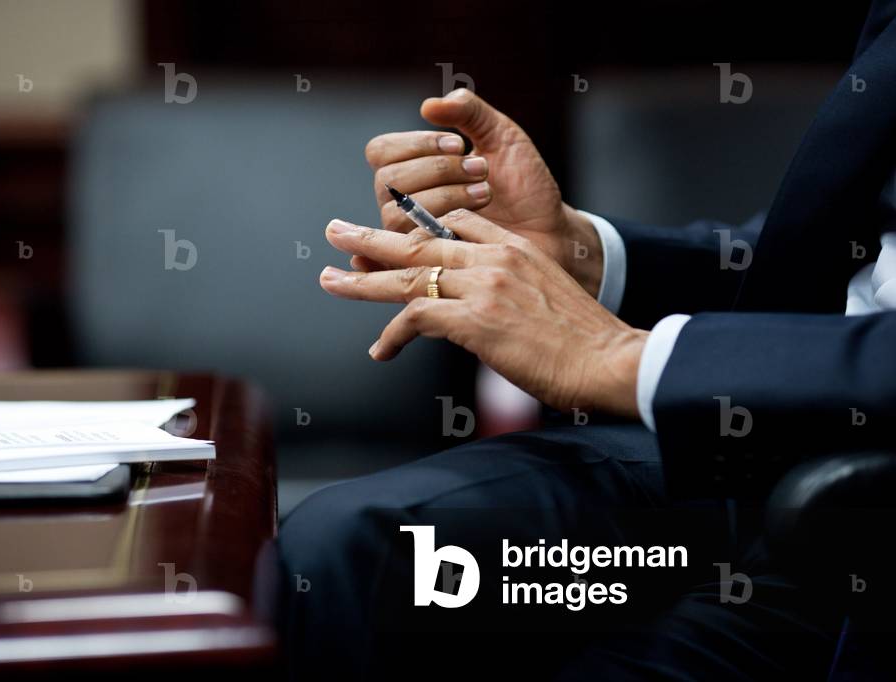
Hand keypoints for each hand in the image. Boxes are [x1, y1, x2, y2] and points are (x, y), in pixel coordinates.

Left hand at [319, 210, 646, 416]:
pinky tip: (381, 351)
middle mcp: (494, 257)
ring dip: (361, 278)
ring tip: (329, 278)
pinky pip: (417, 317)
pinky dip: (393, 335)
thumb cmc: (583, 339)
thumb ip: (508, 290)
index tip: (387, 232)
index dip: (412, 228)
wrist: (610, 359)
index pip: (451, 224)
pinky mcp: (476, 319)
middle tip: (335, 230)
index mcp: (512, 247)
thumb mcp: (544, 296)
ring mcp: (484, 285)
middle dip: (371, 236)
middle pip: (418, 241)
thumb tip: (480, 312)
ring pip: (407, 275)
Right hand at [363, 88, 602, 296]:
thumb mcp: (502, 135)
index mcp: (412, 170)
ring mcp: (412, 237)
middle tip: (480, 169)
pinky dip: (435, 231)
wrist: (550, 229)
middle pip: (387, 182)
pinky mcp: (426, 265)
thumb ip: (468, 112)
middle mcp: (403, 204)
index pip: (381, 151)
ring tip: (486, 194)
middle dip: (436, 170)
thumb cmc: (524, 184)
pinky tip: (464, 223)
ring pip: (396, 215)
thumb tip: (429, 106)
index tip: (458, 144)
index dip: (415, 144)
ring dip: (443, 197)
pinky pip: (409, 251)